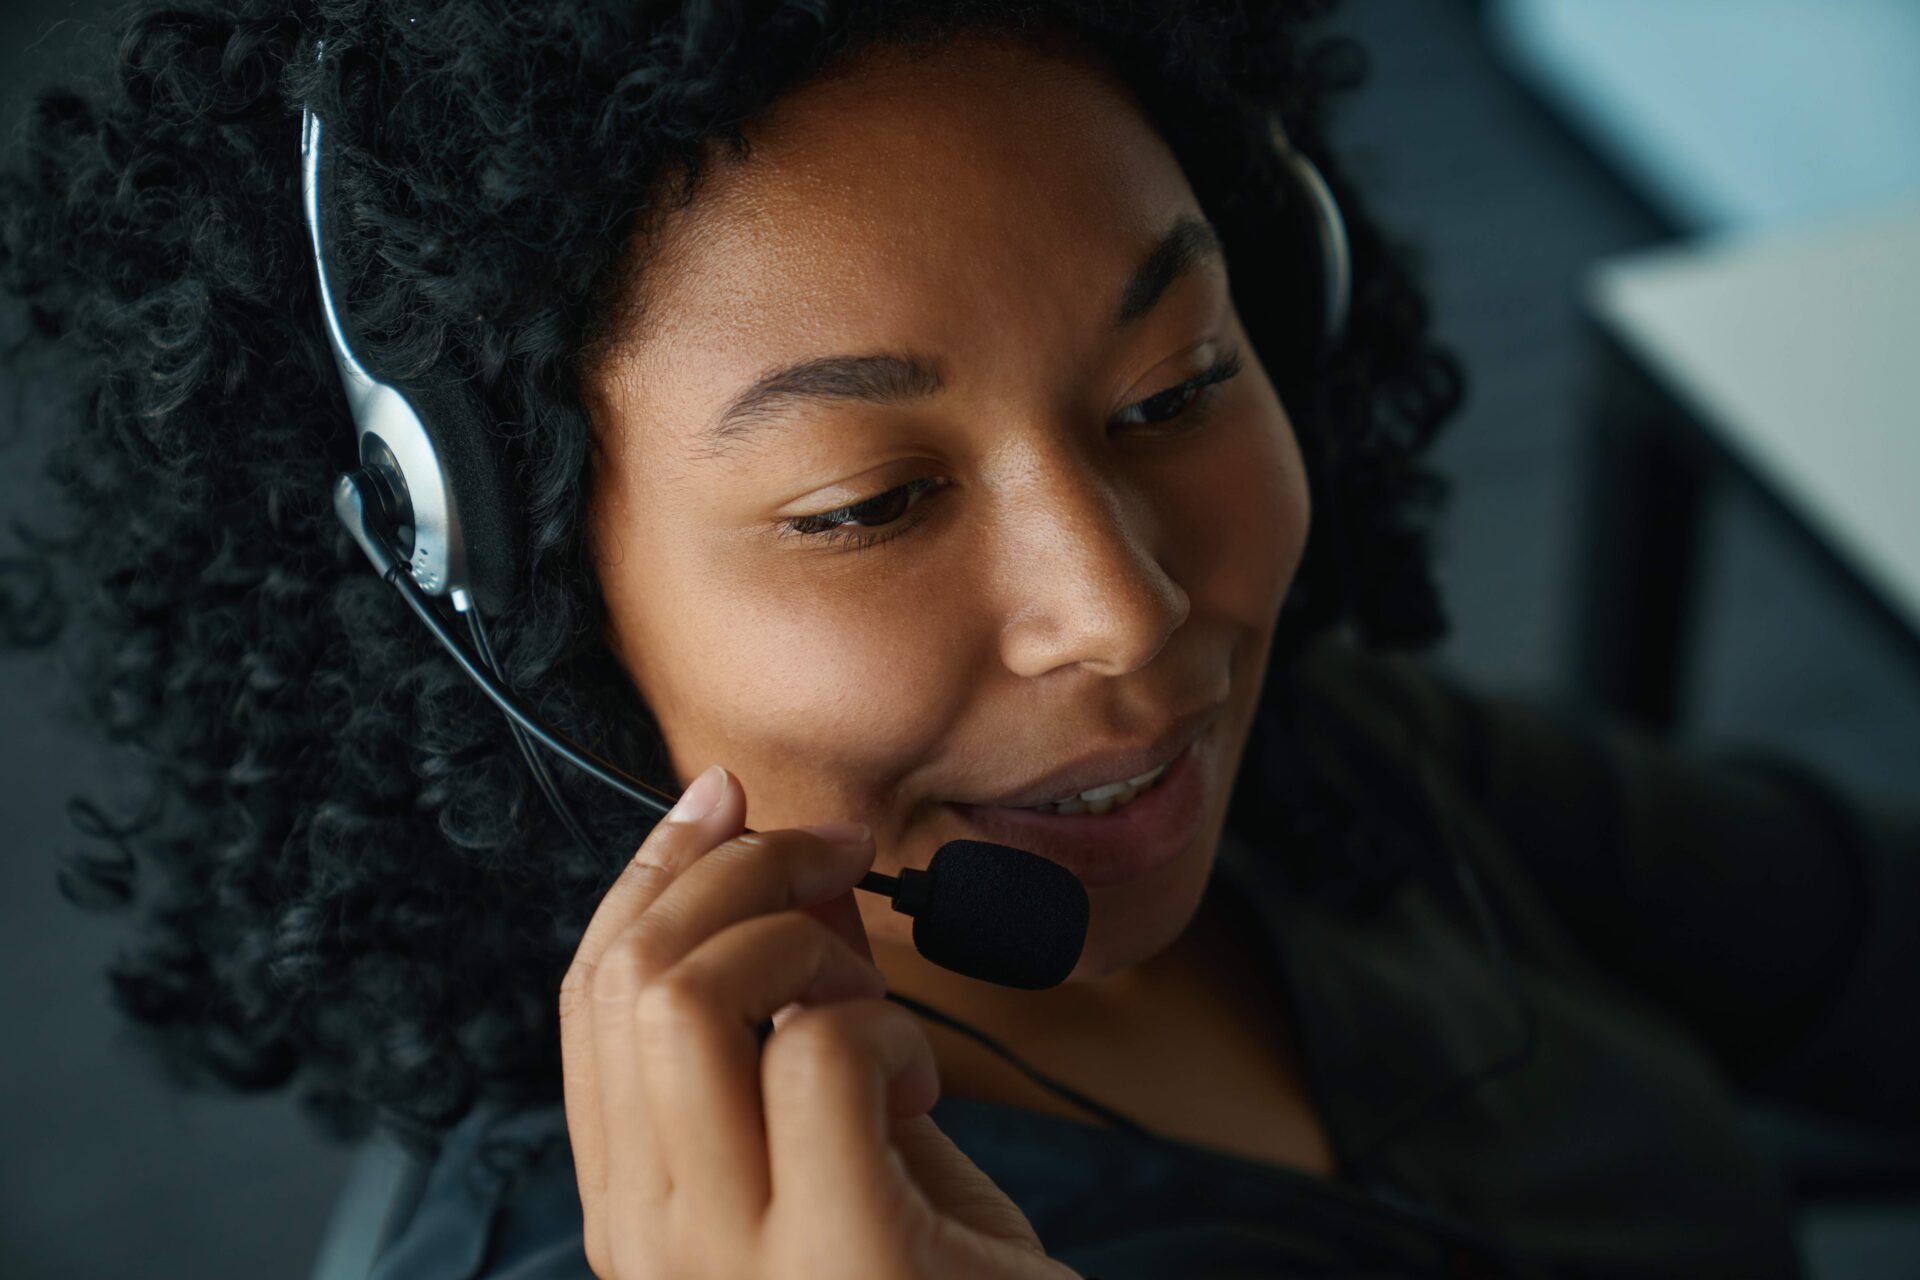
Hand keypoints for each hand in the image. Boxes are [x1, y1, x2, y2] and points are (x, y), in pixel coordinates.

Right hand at [559, 763, 1081, 1279]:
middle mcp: (650, 1242)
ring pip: (687, 1002)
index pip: (590, 1000)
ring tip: (868, 995)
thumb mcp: (855, 1140)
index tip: (723, 805)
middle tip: (829, 860)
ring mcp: (728, 1264)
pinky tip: (918, 1087)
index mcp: (634, 1210)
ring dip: (794, 942)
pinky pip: (821, 1052)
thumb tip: (790, 873)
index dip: (651, 877)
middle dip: (730, 872)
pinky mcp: (838, 1262)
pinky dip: (881, 1024)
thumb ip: (808, 1017)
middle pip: (628, 982)